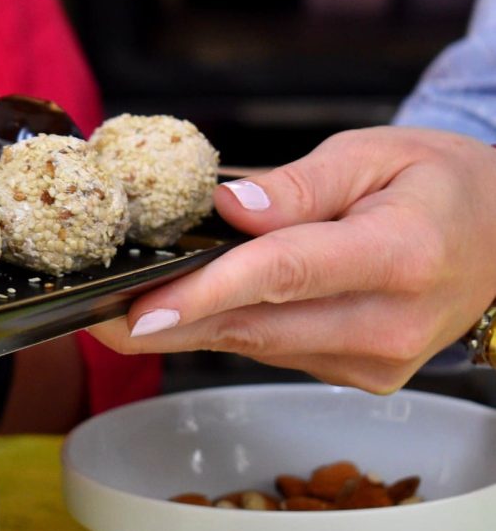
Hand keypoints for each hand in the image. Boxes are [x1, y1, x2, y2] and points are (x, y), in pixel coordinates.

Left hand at [91, 127, 495, 392]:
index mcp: (400, 257)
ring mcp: (375, 362)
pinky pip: (273, 350)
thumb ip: (301, 184)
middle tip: (91, 314)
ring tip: (121, 306)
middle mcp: (389, 325)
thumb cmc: (439, 183)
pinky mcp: (361, 377)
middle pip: (254, 326)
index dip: (202, 293)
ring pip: (255, 345)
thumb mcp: (376, 153)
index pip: (283, 275)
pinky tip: (185, 307)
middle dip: (166, 322)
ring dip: (185, 328)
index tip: (136, 310)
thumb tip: (230, 210)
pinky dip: (226, 328)